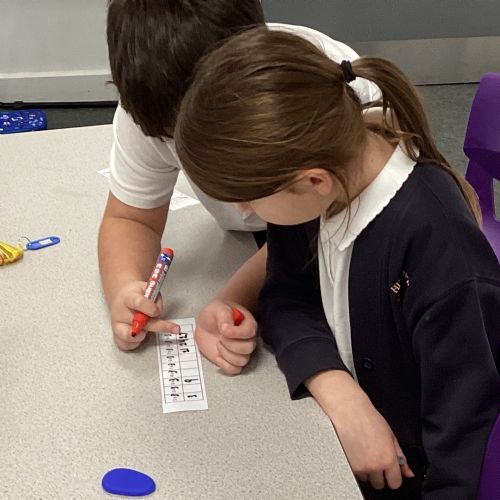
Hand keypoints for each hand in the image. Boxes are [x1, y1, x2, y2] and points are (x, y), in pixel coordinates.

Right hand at [109, 281, 179, 349]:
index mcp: (128, 298)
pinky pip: (127, 345)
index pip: (138, 303)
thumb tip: (158, 312)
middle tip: (174, 328)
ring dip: (143, 334)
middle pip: (138, 322)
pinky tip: (140, 335)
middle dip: (158, 326)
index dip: (150, 308)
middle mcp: (120, 312)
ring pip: (131, 336)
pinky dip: (136, 343)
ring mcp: (116, 325)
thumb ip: (155, 299)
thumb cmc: (137, 294)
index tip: (158, 312)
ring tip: (145, 328)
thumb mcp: (148, 289)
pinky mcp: (116, 336)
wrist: (122, 297)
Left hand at [195, 300, 256, 374]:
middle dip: (230, 344)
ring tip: (218, 343)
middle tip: (220, 336)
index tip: (223, 329)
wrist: (207, 323)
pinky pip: (235, 369)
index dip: (236, 333)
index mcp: (248, 324)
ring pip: (242, 361)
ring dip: (226, 354)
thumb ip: (224, 316)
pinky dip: (225, 365)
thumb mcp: (218, 308)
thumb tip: (227, 328)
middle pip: (248, 348)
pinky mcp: (231, 360)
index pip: (249, 332)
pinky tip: (218, 355)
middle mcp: (247, 339)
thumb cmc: (216, 313)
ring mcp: (240, 351)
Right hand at [306, 371, 414, 489]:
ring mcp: (359, 467)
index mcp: (388, 459)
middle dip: (378, 474)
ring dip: (366, 470)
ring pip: (366, 479)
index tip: (389, 470)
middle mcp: (374, 465)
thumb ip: (401, 456)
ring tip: (363, 451)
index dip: (392, 476)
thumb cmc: (368, 418)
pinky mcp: (347, 465)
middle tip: (374, 456)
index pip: (395, 483)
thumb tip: (408, 473)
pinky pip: (354, 473)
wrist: (348, 409)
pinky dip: (355, 466)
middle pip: (380, 484)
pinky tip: (355, 452)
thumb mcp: (390, 435)